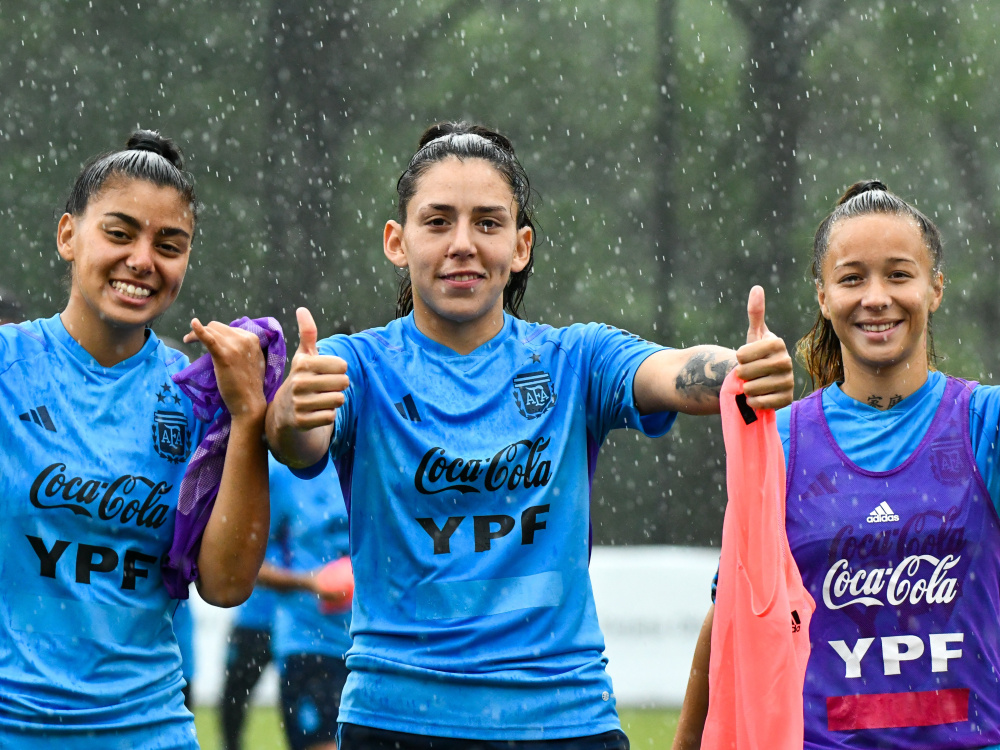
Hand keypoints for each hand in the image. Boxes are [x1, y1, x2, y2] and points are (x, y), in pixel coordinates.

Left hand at [184, 319, 265, 422]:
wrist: (250, 403)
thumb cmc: (250, 385)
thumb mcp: (253, 361)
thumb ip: (245, 349)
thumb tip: (231, 343)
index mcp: (253, 339)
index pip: (229, 329)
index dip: (217, 333)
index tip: (208, 340)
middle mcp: (245, 339)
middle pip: (218, 327)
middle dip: (206, 331)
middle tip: (193, 340)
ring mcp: (235, 347)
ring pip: (211, 330)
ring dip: (196, 332)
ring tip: (188, 340)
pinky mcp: (224, 356)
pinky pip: (210, 339)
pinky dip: (199, 330)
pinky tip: (193, 323)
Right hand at [265, 308, 348, 462]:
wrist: (282, 412)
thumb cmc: (300, 379)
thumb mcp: (303, 357)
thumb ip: (307, 333)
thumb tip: (302, 309)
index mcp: (302, 364)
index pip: (342, 365)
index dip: (339, 370)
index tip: (327, 372)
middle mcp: (299, 383)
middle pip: (343, 383)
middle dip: (339, 386)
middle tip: (325, 387)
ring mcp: (299, 403)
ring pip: (339, 400)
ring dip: (334, 401)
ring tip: (320, 399)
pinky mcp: (302, 421)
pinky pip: (331, 417)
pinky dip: (327, 415)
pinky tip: (315, 412)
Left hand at [733, 286, 793, 409]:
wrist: (762, 380)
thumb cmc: (756, 355)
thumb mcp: (754, 334)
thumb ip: (755, 313)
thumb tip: (757, 288)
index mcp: (777, 343)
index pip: (742, 354)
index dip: (738, 358)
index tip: (744, 357)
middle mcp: (786, 361)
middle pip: (746, 372)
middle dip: (740, 374)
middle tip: (745, 374)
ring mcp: (788, 381)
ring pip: (753, 388)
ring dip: (745, 388)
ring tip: (751, 384)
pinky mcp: (786, 399)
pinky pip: (762, 403)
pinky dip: (753, 402)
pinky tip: (756, 396)